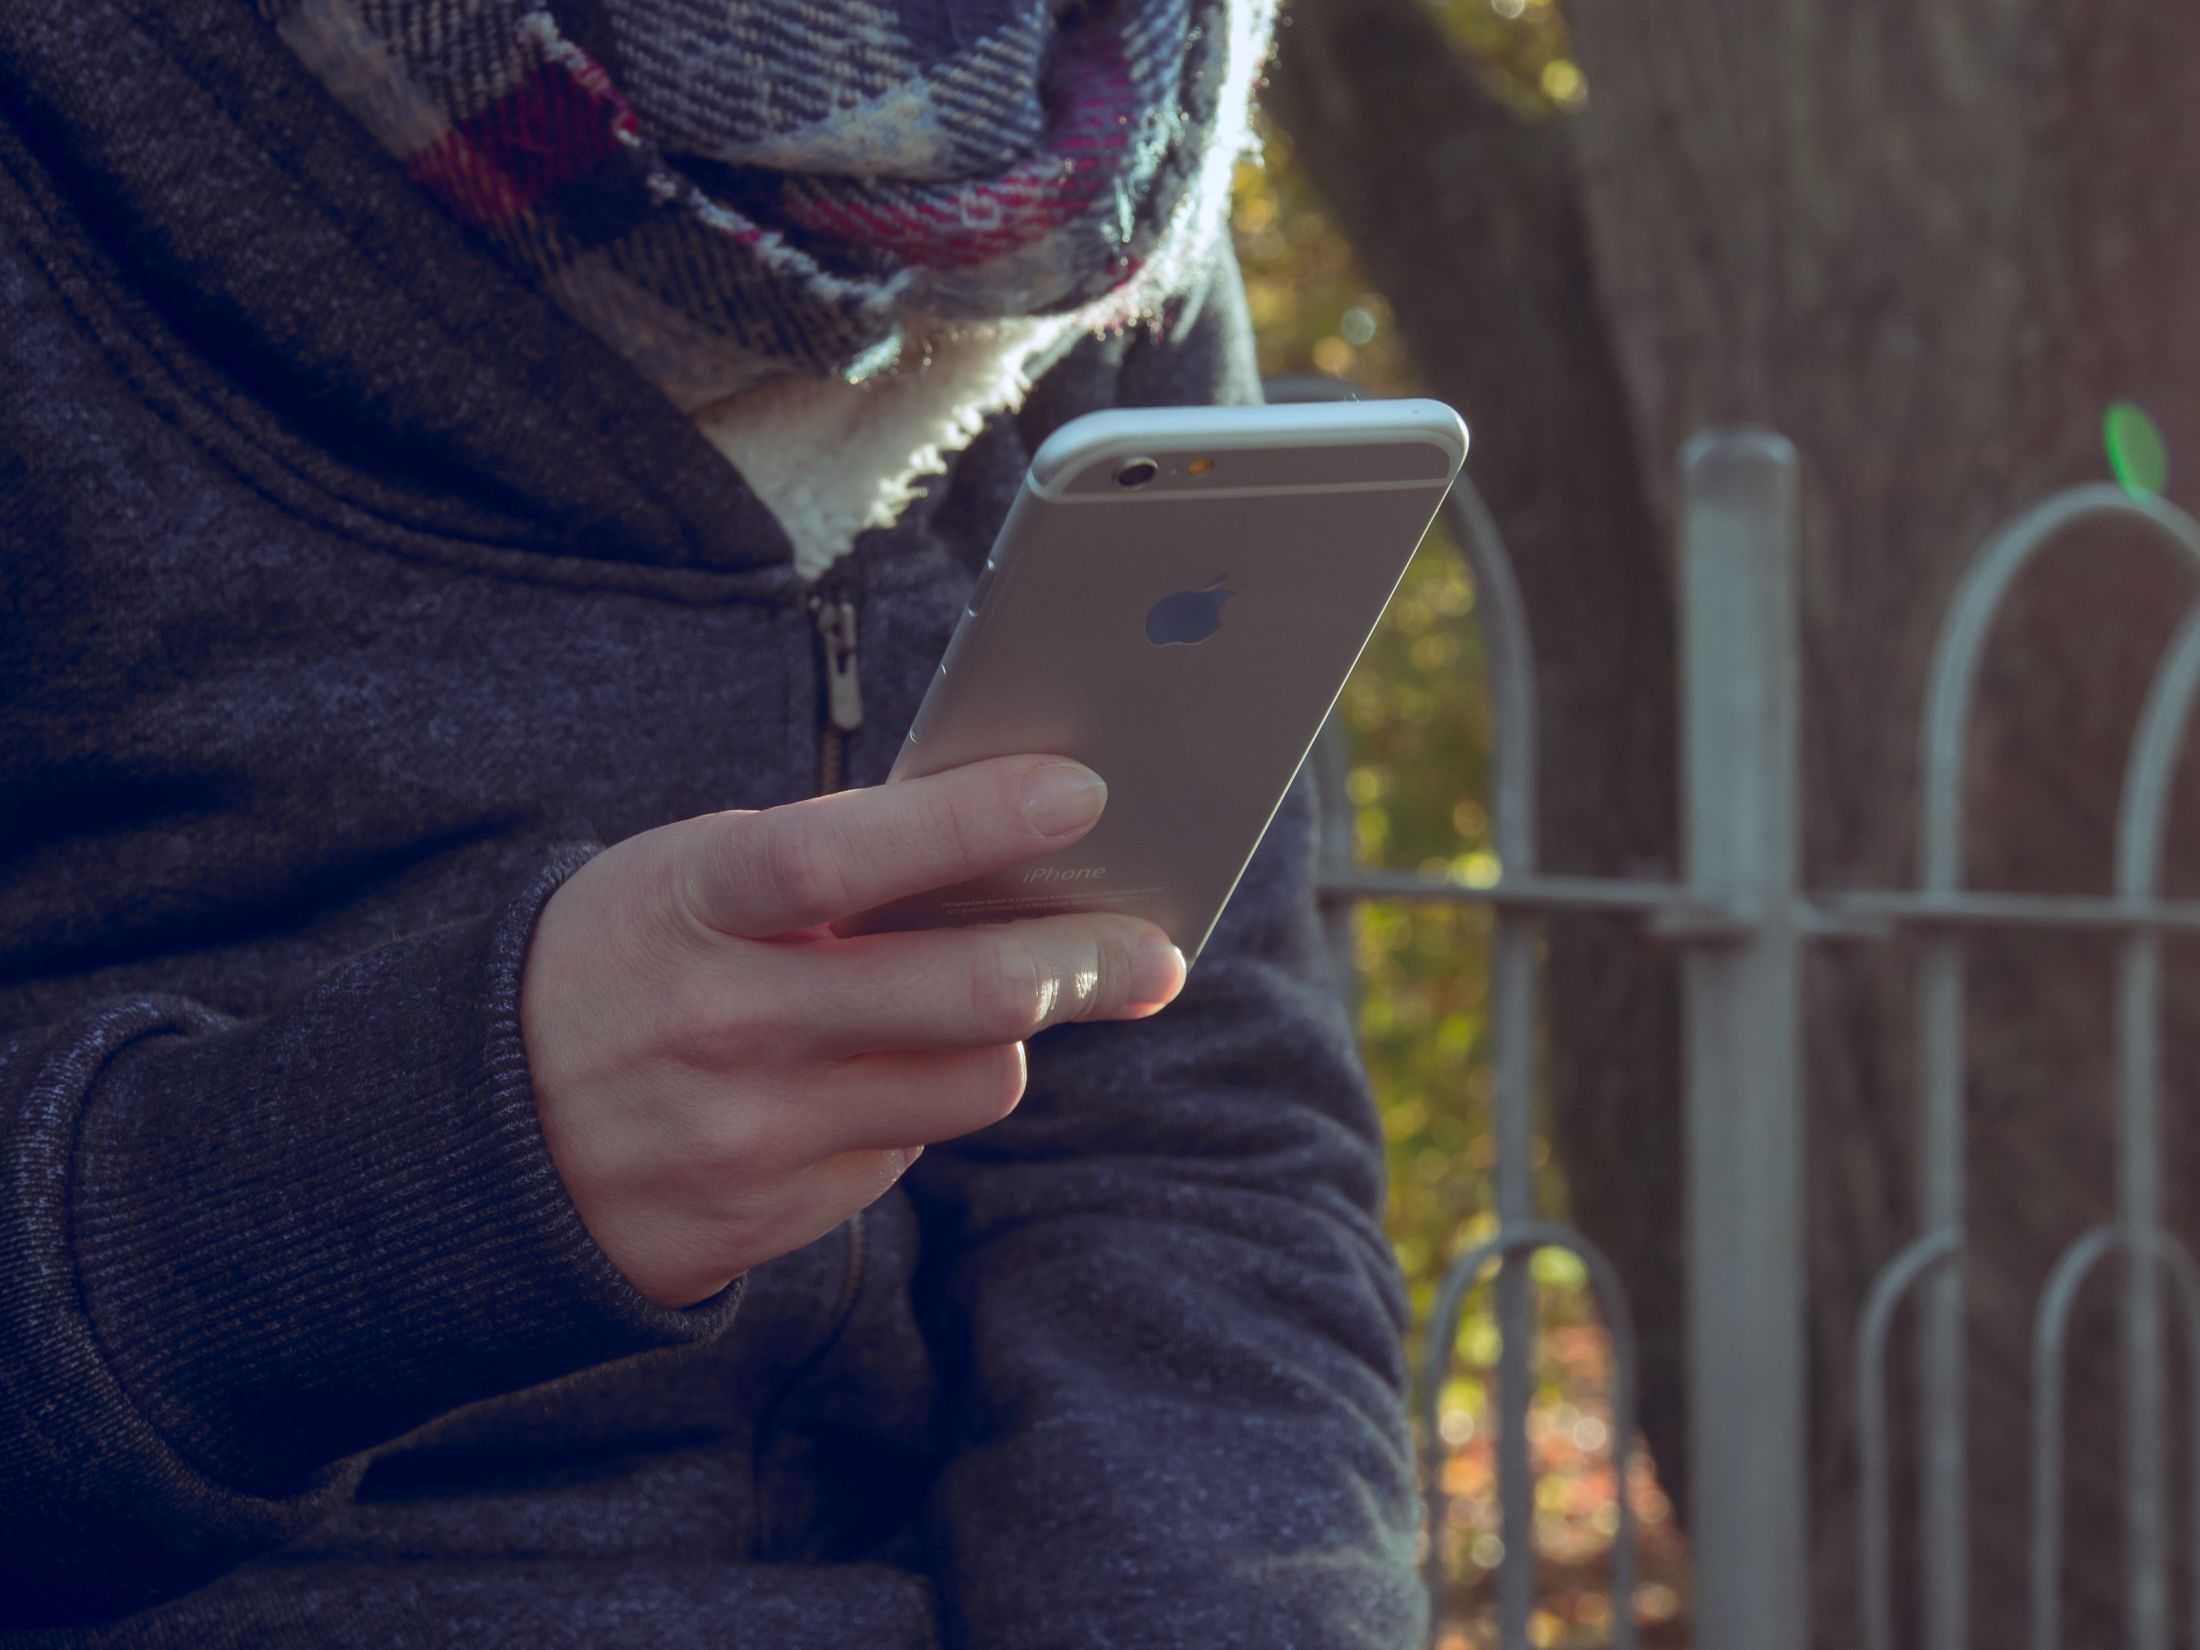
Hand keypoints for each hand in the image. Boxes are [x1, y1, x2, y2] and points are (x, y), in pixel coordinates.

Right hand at [518, 755, 1185, 1306]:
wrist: (477, 1131)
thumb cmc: (625, 959)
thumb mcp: (688, 879)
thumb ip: (828, 870)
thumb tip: (1008, 854)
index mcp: (696, 905)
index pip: (847, 856)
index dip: (971, 822)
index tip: (1081, 792)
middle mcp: (727, 1025)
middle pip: (966, 996)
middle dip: (1087, 964)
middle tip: (1153, 951)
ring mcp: (750, 1134)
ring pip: (972, 1084)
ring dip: (998, 1040)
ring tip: (962, 1009)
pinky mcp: (770, 1216)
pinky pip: (907, 1149)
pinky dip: (911, 1106)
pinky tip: (854, 1081)